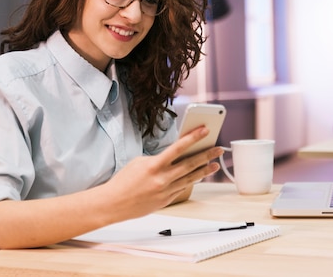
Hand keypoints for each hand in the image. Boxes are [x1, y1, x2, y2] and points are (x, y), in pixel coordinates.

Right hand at [98, 126, 223, 219]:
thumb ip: (157, 159)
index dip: (193, 137)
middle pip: (190, 164)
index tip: (205, 130)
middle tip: (219, 149)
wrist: (113, 204)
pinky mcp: (166, 201)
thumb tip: (172, 158)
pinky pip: (181, 188)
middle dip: (207, 155)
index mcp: (154, 165)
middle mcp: (163, 178)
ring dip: (204, 170)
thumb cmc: (123, 181)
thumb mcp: (139, 162)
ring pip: (190, 178)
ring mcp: (166, 191)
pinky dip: (190, 181)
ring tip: (215, 164)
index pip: (178, 147)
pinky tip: (198, 176)